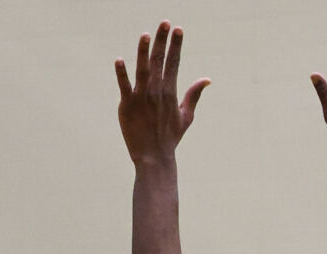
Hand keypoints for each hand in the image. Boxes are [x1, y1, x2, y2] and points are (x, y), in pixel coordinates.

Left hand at [116, 22, 208, 165]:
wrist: (154, 158)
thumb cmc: (169, 138)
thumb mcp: (186, 116)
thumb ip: (194, 95)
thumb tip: (207, 79)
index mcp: (170, 92)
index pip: (174, 63)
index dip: (176, 45)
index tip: (178, 29)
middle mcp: (157, 92)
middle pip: (159, 61)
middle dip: (163, 41)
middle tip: (165, 22)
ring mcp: (141, 98)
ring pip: (143, 70)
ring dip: (144, 52)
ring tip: (146, 35)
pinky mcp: (127, 105)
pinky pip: (124, 86)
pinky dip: (121, 73)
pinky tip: (119, 60)